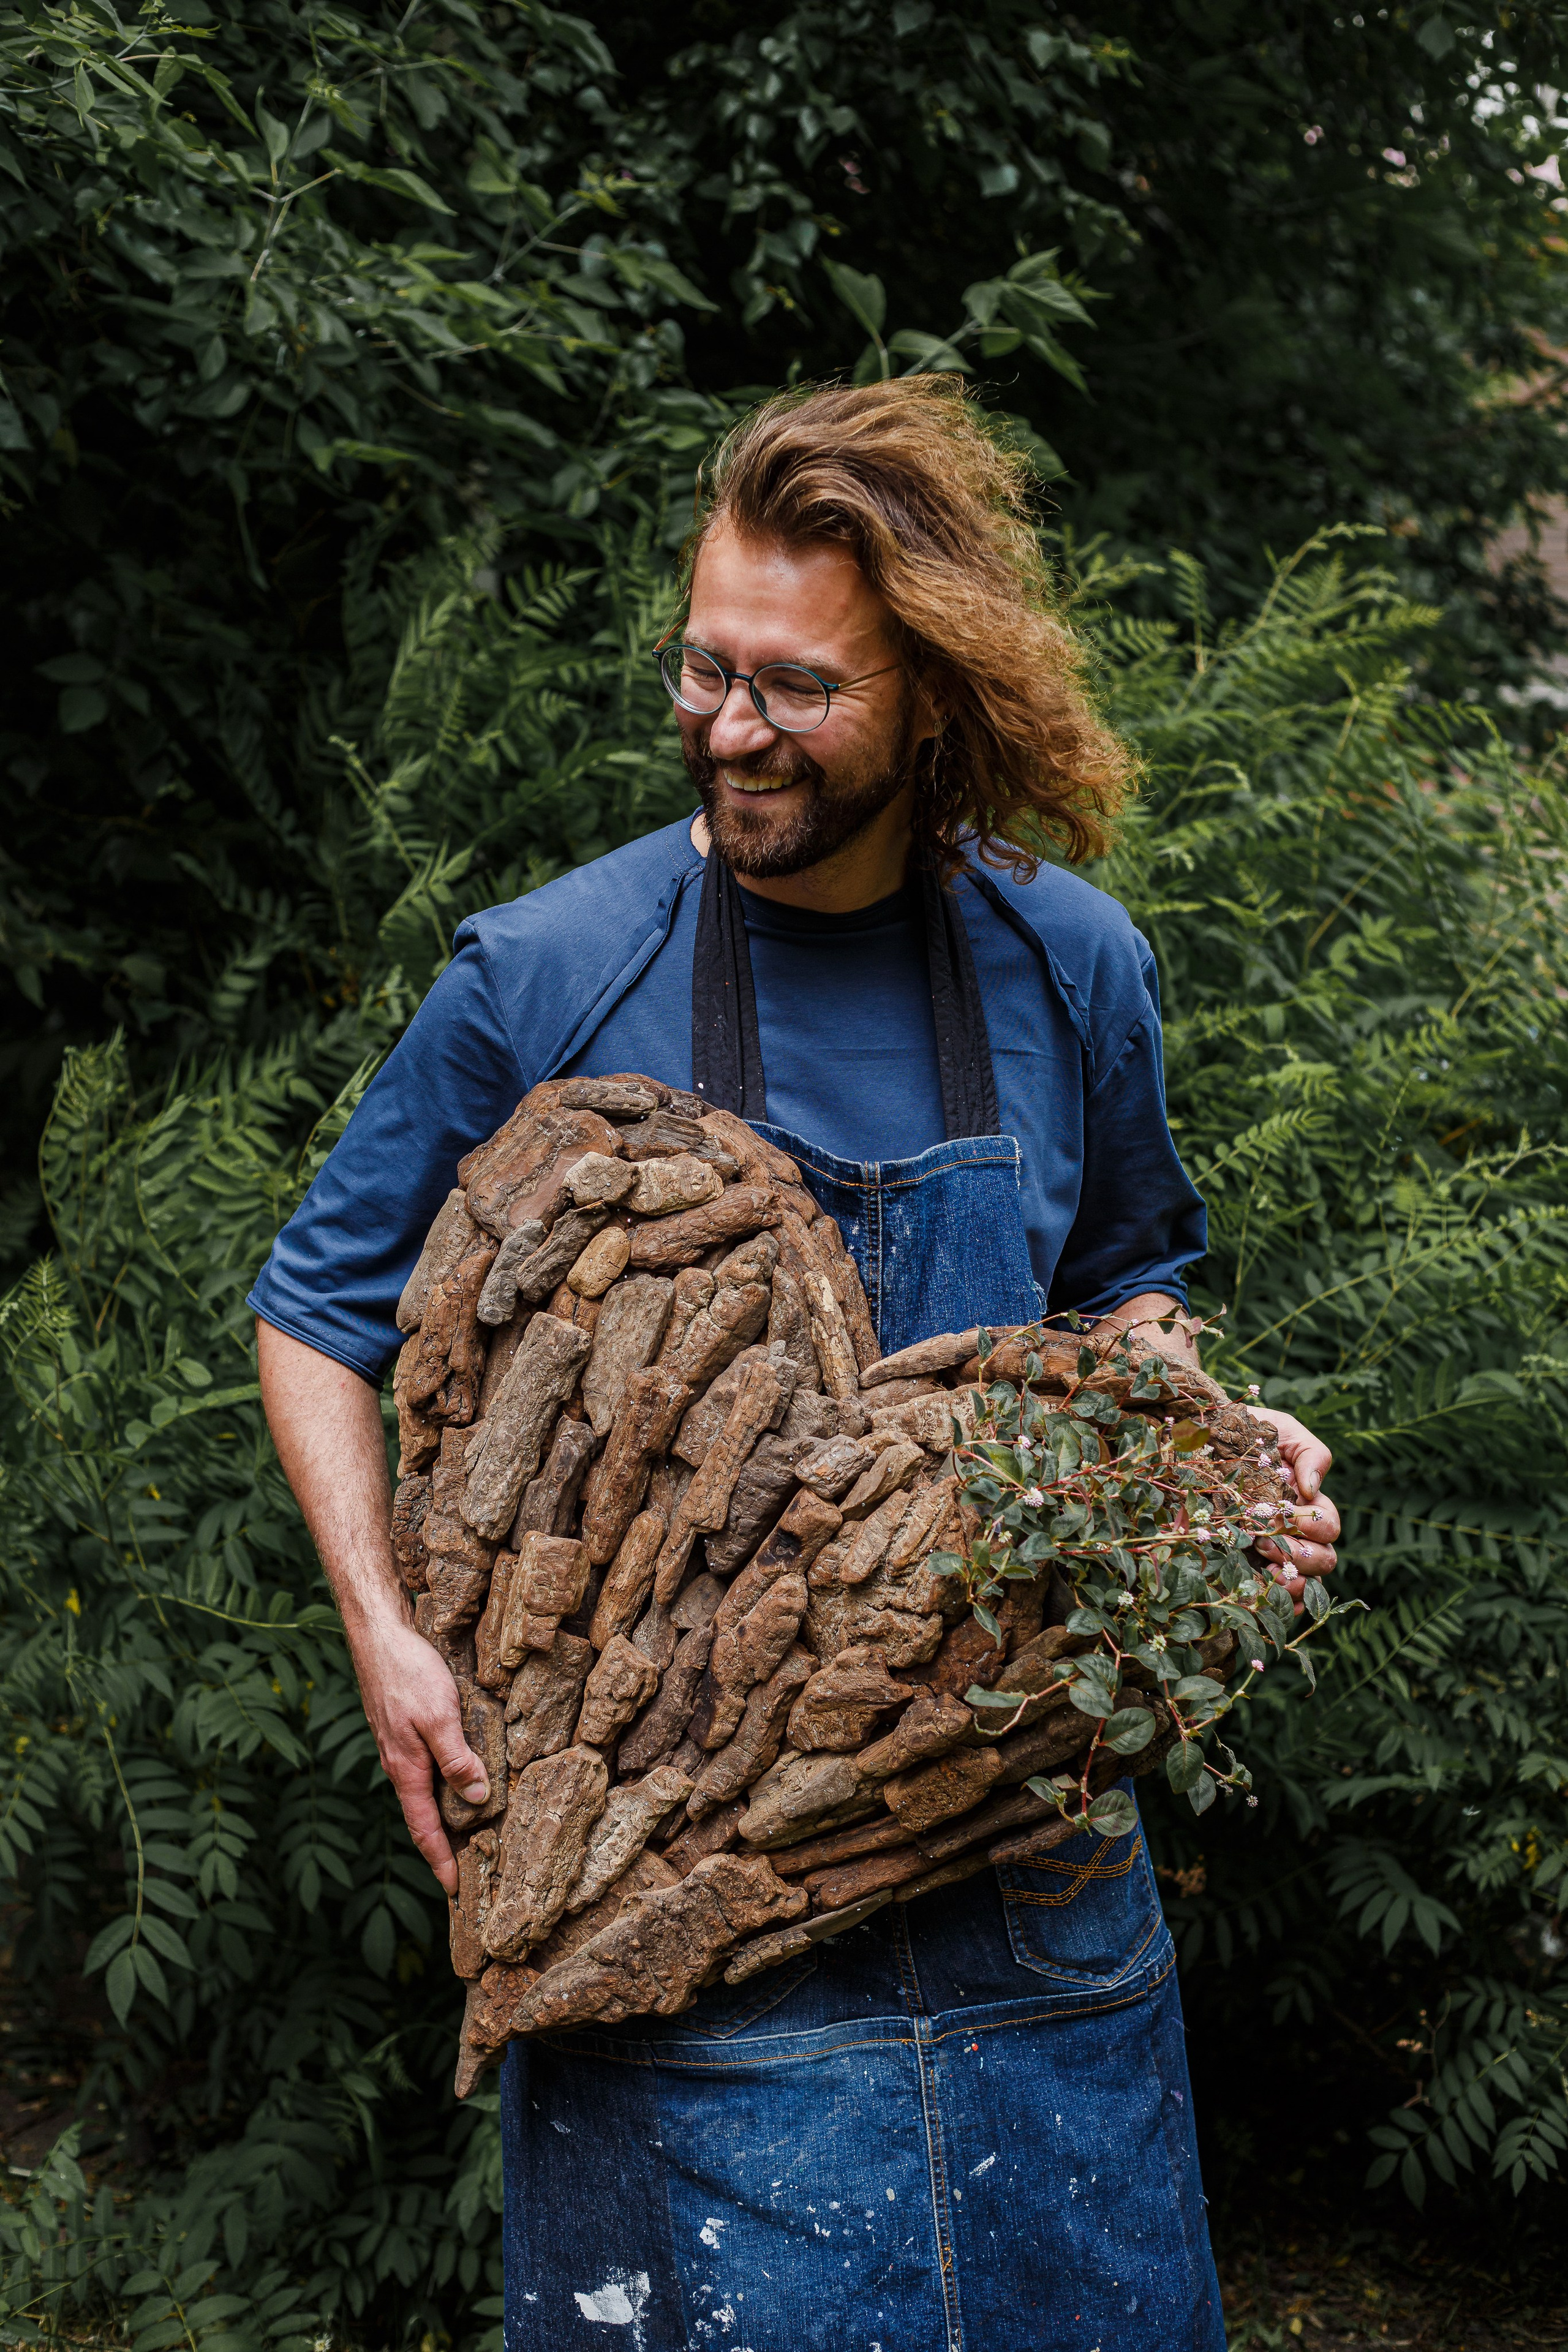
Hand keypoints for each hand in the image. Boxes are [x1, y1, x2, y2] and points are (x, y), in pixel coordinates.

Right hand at [349, 1611, 488, 1896]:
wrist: (380, 1637)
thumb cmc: (409, 1673)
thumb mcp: (441, 1716)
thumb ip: (457, 1758)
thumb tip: (477, 1799)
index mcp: (407, 1770)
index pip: (424, 1829)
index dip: (439, 1861)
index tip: (454, 1890)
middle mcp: (401, 1766)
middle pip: (424, 1817)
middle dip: (443, 1847)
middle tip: (468, 1871)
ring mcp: (400, 1749)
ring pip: (425, 1793)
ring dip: (444, 1817)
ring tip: (469, 1835)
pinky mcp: (404, 1731)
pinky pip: (425, 1770)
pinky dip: (441, 1786)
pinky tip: (459, 1781)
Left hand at [1244, 1406, 1339, 1607]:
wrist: (1198, 1437)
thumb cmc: (1243, 1431)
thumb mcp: (1281, 1430)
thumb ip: (1309, 1453)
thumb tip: (1312, 1488)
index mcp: (1305, 1504)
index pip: (1329, 1529)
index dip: (1314, 1527)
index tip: (1284, 1514)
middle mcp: (1291, 1533)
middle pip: (1323, 1562)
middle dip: (1302, 1556)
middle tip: (1267, 1543)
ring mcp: (1268, 1553)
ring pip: (1303, 1586)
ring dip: (1290, 1581)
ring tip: (1264, 1563)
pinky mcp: (1240, 1566)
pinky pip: (1271, 1600)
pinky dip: (1274, 1602)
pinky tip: (1260, 1590)